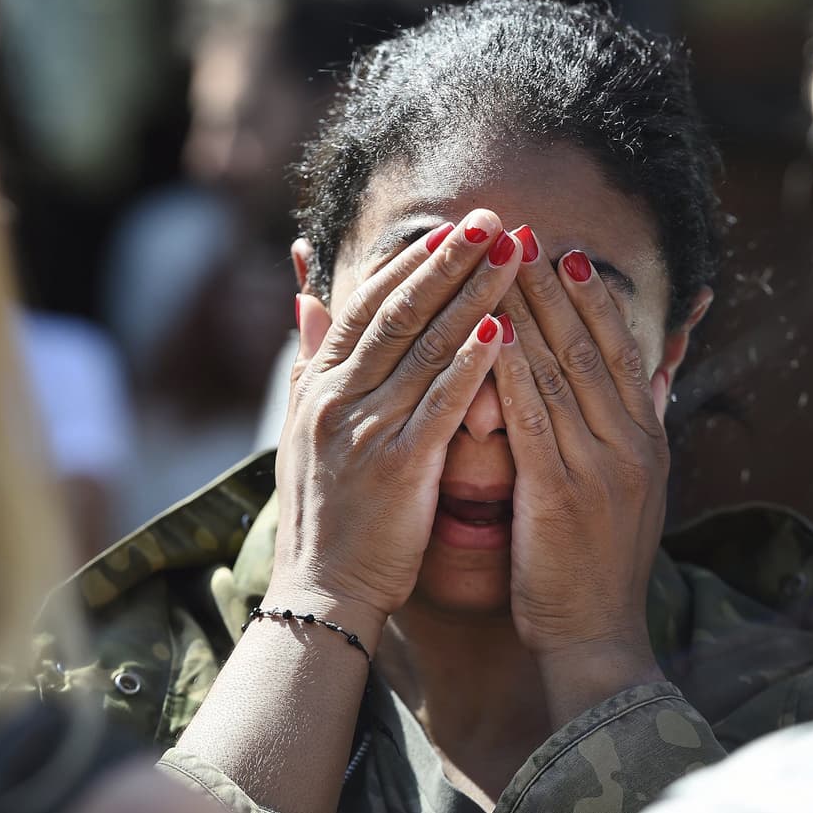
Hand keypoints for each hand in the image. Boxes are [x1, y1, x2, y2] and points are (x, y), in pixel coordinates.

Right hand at [268, 209, 523, 635]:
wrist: (322, 591)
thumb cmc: (323, 512)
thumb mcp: (299, 429)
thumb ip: (307, 363)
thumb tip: (306, 300)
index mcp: (318, 387)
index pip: (366, 305)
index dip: (411, 263)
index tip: (452, 229)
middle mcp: (337, 399)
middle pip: (399, 313)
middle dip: (449, 262)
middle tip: (494, 221)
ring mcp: (365, 430)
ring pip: (425, 347)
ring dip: (473, 296)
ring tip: (513, 259)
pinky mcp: (398, 468)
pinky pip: (440, 404)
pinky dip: (471, 364)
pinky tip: (504, 330)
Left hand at [495, 227, 670, 662]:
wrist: (596, 635)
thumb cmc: (603, 562)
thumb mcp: (640, 487)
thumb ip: (648, 422)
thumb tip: (663, 370)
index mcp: (647, 439)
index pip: (623, 351)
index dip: (594, 299)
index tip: (566, 254)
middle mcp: (631, 443)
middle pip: (591, 347)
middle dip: (555, 288)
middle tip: (524, 238)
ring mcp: (600, 467)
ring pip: (562, 371)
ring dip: (528, 314)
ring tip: (500, 267)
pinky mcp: (560, 494)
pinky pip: (533, 419)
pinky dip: (512, 372)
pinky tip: (489, 335)